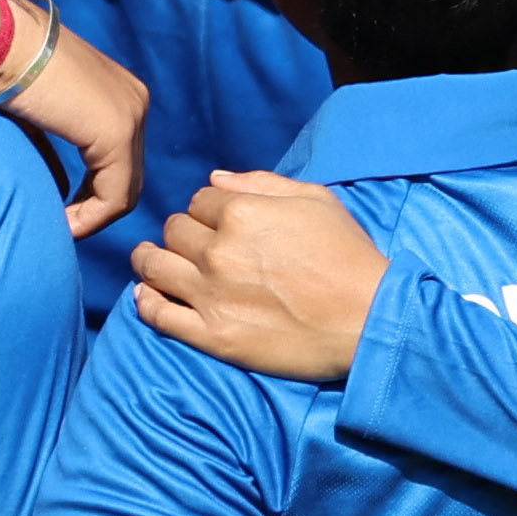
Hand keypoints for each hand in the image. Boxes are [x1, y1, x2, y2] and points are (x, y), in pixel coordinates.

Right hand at [0, 17, 149, 240]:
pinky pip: (114, 195)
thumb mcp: (41, 110)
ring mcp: (131, 115)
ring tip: (60, 229)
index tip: (61, 211)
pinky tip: (63, 224)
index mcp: (121, 91)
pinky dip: (90, 218)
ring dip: (93, 217)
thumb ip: (59, 142)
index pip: (121, 157)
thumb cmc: (4, 68)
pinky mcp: (116, 133)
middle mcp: (135, 100)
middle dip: (96, 207)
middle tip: (62, 225)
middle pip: (129, 175)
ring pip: (125, 190)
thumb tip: (62, 189)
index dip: (94, 192)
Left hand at [131, 170, 382, 381]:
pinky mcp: (212, 335)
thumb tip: (214, 180)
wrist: (370, 320)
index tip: (216, 223)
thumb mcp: (316, 201)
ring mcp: (211, 295)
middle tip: (193, 246)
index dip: (207, 210)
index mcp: (243, 213)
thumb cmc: (349, 256)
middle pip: (174, 230)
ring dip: (149, 260)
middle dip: (183, 234)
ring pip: (154, 266)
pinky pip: (158, 314)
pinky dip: (146, 301)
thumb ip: (262, 183)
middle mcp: (219, 251)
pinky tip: (147, 295)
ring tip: (151, 262)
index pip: (199, 201)